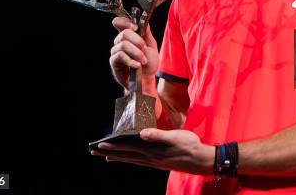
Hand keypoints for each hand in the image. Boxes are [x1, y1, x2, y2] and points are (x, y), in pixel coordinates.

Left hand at [91, 129, 214, 174]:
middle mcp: (150, 157)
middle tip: (94, 151)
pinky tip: (129, 159)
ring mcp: (154, 161)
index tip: (99, 144)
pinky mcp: (159, 162)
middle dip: (109, 152)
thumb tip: (142, 133)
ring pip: (131, 159)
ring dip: (118, 157)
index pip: (128, 147)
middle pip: (126, 155)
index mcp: (151, 149)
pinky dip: (130, 159)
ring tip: (106, 157)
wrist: (201, 160)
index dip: (113, 145)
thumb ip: (158, 136)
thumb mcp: (175, 137)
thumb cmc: (189, 145)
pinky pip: (139, 161)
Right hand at [110, 17, 159, 89]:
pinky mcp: (114, 62)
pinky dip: (131, 60)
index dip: (125, 22)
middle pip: (124, 33)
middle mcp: (120, 42)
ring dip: (136, 53)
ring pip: (123, 45)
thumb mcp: (151, 46)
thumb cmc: (149, 63)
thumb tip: (144, 21)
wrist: (147, 80)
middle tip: (144, 49)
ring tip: (143, 61)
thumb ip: (147, 33)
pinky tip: (137, 66)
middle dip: (138, 41)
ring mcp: (116, 51)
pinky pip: (120, 56)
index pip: (119, 23)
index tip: (135, 27)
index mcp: (129, 36)